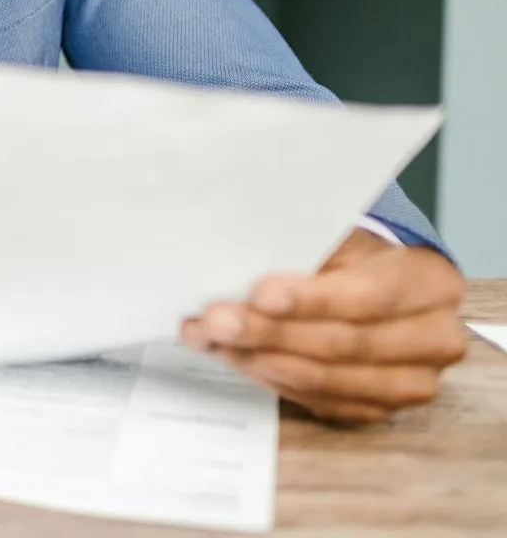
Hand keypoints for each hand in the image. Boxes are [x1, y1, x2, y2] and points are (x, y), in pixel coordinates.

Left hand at [181, 228, 468, 423]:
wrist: (376, 282)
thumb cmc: (352, 253)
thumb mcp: (339, 234)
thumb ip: (305, 247)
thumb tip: (241, 253)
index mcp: (431, 283)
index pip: (369, 297)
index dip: (311, 300)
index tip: (259, 294)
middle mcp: (433, 338)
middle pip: (343, 344)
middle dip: (269, 332)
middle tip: (214, 320)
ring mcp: (409, 381)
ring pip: (324, 379)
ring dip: (257, 359)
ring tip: (208, 338)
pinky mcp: (378, 407)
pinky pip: (316, 400)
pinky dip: (268, 377)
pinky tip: (233, 356)